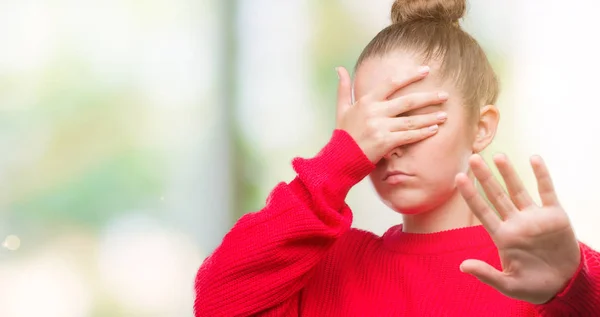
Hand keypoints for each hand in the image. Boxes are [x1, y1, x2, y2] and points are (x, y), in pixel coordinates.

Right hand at [335, 66, 447, 162]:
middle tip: (445, 95)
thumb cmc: (343, 134)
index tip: (426, 70)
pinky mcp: (385, 142)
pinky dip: (422, 133)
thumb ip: (344, 88)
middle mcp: (375, 112)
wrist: (339, 159)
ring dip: (430, 117)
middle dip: (428, 98)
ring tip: (444, 115)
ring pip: (411, 120)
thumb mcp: (341, 109)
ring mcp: (380, 127)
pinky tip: (434, 129)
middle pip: (407, 101)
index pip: (391, 83)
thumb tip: (340, 68)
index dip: (410, 75)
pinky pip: (408, 136)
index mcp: (366, 101)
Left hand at [456, 154, 580, 303]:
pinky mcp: (555, 216)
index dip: (471, 195)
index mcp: (502, 236)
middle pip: (496, 195)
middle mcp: (516, 223)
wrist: (563, 285)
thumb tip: (462, 266)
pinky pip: (547, 192)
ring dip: (509, 173)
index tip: (458, 178)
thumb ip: (486, 274)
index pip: (482, 211)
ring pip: (518, 190)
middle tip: (473, 158)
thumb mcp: (508, 285)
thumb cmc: (532, 286)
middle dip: (485, 178)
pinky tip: (534, 159)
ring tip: (498, 156)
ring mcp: (534, 218)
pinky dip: (541, 175)